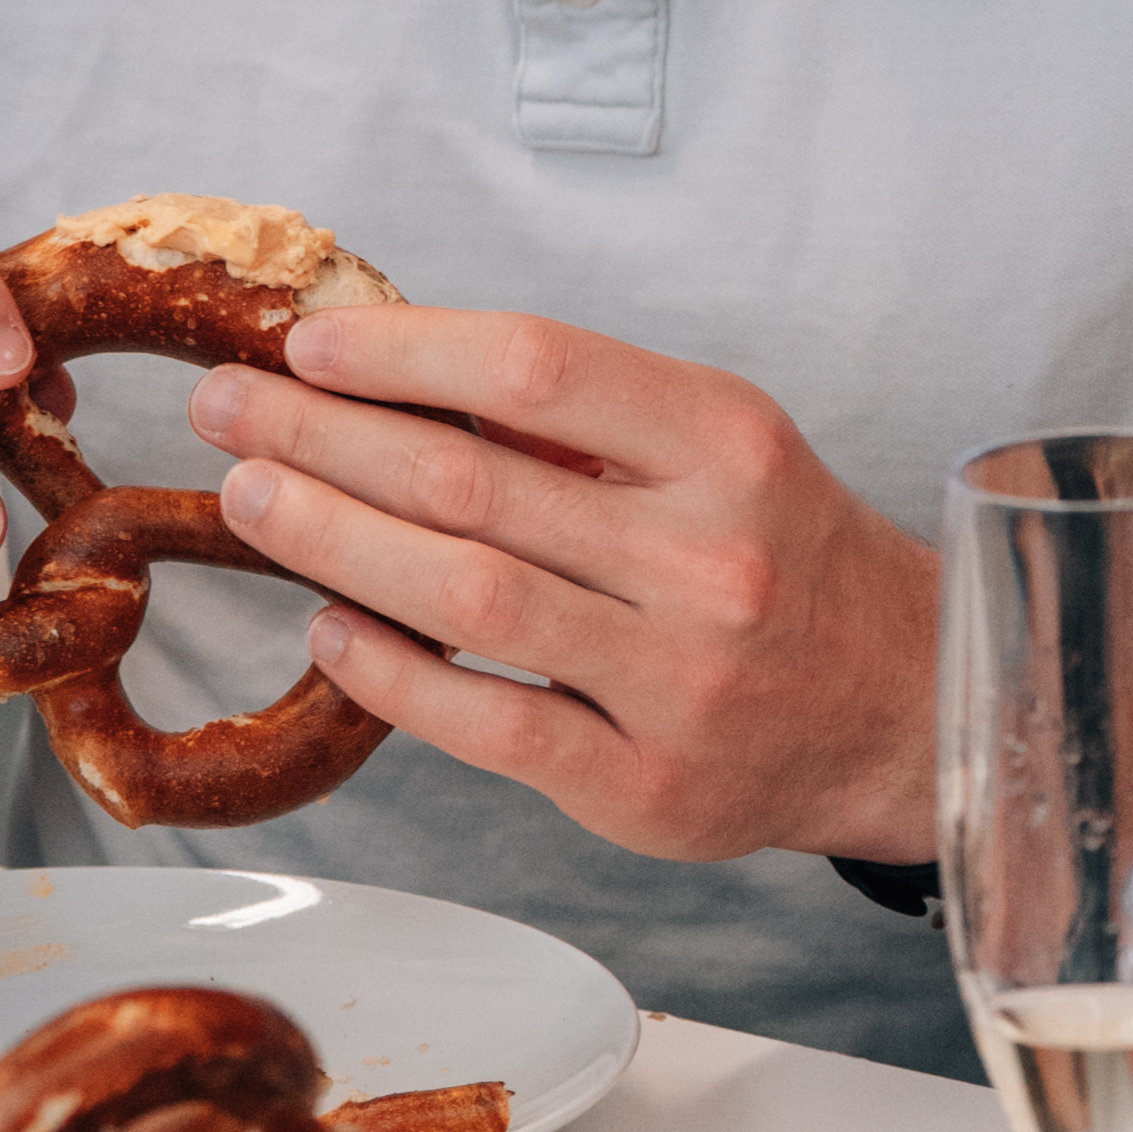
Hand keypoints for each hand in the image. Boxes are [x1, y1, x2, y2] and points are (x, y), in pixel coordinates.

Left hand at [195, 295, 937, 862]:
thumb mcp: (721, 452)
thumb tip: (394, 380)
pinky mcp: (647, 786)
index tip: (309, 345)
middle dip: (324, 437)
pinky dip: (391, 674)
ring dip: (332, 540)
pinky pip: (487, 724)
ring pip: (465, 596)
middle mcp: (712, 558)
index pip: (536, 366)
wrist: (903, 710)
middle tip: (229, 410)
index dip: (403, 351)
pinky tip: (328, 629)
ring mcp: (680, 680)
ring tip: (252, 500)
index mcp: (730, 445)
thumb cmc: (784, 559)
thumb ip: (585, 422)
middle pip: (473, 480)